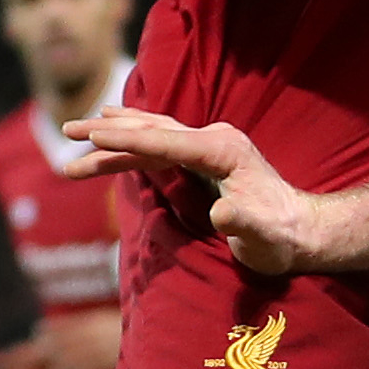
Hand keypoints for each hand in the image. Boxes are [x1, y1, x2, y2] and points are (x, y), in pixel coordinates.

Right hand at [75, 111, 335, 275]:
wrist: (301, 232)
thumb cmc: (279, 238)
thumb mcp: (261, 237)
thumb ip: (242, 223)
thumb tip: (222, 213)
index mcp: (223, 151)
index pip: (164, 142)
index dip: (126, 140)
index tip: (91, 137)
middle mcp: (215, 139)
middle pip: (152, 130)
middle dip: (107, 132)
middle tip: (67, 130)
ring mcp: (210, 145)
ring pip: (152, 134)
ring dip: (113, 136)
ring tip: (73, 134)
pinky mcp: (205, 156)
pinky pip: (160, 143)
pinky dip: (132, 140)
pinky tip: (112, 131)